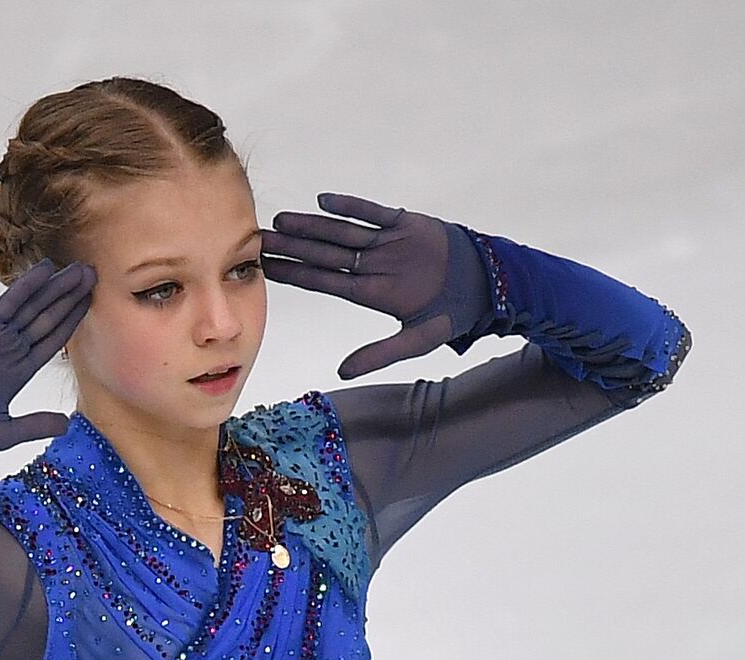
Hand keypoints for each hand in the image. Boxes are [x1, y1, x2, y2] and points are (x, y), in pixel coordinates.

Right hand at [0, 257, 95, 450]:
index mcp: (18, 370)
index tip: (88, 301)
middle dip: (70, 296)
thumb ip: (36, 426)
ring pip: (34, 306)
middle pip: (47, 317)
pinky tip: (47, 268)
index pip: (52, 339)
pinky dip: (28, 284)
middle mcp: (11, 349)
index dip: (71, 319)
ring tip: (81, 269)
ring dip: (57, 287)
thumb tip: (65, 425)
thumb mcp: (7, 432)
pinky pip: (11, 302)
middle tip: (91, 275)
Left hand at [260, 192, 461, 379]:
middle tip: (259, 239)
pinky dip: (350, 206)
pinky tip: (323, 201)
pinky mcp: (405, 223)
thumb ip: (379, 354)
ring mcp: (386, 243)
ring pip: (341, 232)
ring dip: (312, 226)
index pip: (323, 282)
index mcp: (370, 293)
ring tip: (282, 220)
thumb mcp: (416, 340)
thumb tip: (342, 372)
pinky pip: (373, 212)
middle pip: (323, 255)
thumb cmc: (450, 315)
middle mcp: (371, 266)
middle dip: (292, 247)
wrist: (486, 285)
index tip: (265, 268)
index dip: (294, 274)